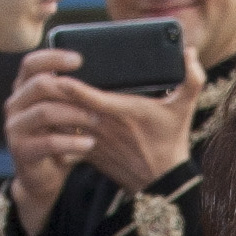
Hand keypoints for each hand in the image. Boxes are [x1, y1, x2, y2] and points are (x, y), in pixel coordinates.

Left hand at [4, 42, 205, 231]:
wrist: (161, 183)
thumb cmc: (170, 143)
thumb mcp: (185, 109)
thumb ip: (191, 78)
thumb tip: (191, 52)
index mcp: (118, 110)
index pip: (81, 92)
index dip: (67, 78)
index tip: (60, 65)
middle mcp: (100, 126)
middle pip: (63, 104)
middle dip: (51, 88)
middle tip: (44, 72)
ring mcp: (92, 141)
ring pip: (60, 121)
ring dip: (52, 107)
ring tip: (44, 91)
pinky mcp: (89, 154)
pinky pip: (65, 137)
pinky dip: (57, 127)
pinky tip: (52, 114)